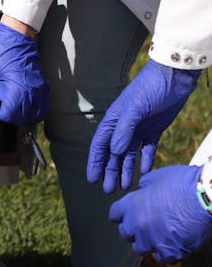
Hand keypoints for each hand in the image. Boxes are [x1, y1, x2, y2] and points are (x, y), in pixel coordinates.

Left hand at [0, 21, 48, 124]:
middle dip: (9, 115)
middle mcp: (31, 90)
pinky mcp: (41, 84)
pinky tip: (22, 103)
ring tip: (9, 104)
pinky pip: (41, 105)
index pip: (9, 115)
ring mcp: (39, 88)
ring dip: (21, 114)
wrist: (17, 31)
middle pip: (22, 118)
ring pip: (34, 114)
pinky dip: (33, 108)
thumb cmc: (3, 45)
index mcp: (17, 87)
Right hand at [87, 59, 199, 192]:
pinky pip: (147, 149)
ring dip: (125, 169)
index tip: (92, 179)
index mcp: (113, 120)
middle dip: (110, 171)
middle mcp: (123, 127)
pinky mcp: (155, 129)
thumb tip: (114, 151)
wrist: (175, 76)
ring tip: (124, 186)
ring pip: (129, 154)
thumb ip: (124, 130)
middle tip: (108, 190)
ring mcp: (139, 128)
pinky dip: (145, 160)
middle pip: (113, 154)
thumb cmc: (150, 88)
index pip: (100, 146)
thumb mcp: (135, 108)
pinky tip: (144, 172)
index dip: (95, 163)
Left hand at [109, 165, 211, 262]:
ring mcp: (152, 240)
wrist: (206, 197)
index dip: (121, 214)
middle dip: (132, 229)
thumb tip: (142, 188)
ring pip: (140, 248)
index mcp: (131, 206)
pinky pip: (162, 258)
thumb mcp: (158, 177)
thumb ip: (145, 184)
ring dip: (146, 243)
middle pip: (125, 233)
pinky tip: (172, 245)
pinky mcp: (170, 251)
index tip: (125, 215)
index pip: (115, 214)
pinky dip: (166, 253)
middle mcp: (137, 225)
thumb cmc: (183, 183)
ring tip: (156, 237)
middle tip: (143, 225)